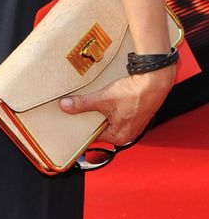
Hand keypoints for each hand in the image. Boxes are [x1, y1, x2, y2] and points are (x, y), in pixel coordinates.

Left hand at [59, 66, 174, 146]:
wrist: (153, 82)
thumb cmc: (134, 95)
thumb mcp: (103, 99)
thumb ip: (83, 103)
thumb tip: (66, 106)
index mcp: (119, 136)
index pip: (94, 135)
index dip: (82, 126)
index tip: (72, 120)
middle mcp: (127, 133)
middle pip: (102, 126)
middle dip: (91, 117)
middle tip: (80, 108)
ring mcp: (133, 123)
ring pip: (110, 118)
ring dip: (102, 109)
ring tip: (95, 100)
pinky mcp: (135, 111)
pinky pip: (118, 111)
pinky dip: (111, 105)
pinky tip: (107, 96)